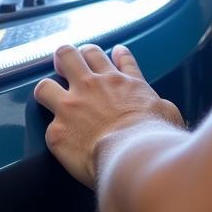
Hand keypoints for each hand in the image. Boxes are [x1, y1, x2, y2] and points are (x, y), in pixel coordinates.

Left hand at [33, 43, 184, 188]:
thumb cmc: (154, 137)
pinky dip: (55, 134)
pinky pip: (48, 126)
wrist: (134, 156)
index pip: (110, 58)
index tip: (109, 56)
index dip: (106, 55)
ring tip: (50, 98)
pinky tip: (59, 139)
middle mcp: (92, 86)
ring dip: (47, 91)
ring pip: (45, 85)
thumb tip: (161, 106)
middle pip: (68, 55)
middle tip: (65, 68)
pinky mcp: (58, 132)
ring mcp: (71, 106)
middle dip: (64, 59)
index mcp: (119, 81)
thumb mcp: (166, 110)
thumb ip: (157, 102)